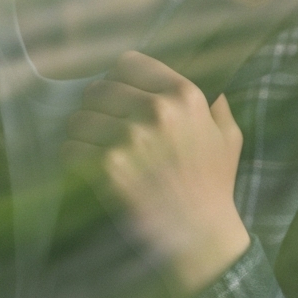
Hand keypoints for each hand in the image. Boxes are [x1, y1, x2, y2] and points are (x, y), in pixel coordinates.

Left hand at [61, 50, 250, 294]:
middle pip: (98, 89)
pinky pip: (70, 148)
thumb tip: (213, 92)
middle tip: (101, 124)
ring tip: (92, 146)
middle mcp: (157, 111)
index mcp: (185, 96)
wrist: (200, 235)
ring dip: (82, 133)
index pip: (129, 63)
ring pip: (78, 118)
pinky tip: (87, 167)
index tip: (118, 95)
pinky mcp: (106, 168)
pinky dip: (73, 158)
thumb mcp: (228, 138)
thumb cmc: (214, 185)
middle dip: (96, 107)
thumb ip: (217, 109)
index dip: (118, 78)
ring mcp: (129, 139)